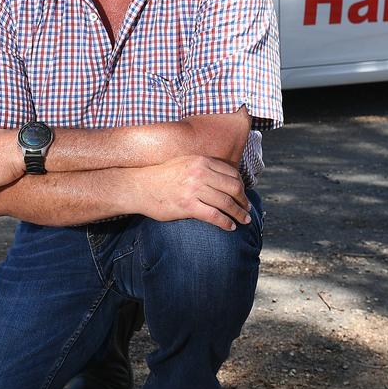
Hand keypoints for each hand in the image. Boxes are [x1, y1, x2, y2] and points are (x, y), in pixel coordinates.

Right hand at [133, 155, 250, 231]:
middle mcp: (200, 173)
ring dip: (239, 213)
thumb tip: (223, 178)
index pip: (231, 173)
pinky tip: (230, 227)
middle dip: (244, 200)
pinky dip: (225, 223)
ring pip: (226, 203)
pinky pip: (214, 216)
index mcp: (201, 161)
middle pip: (233, 187)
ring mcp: (194, 189)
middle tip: (247, 209)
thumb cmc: (162, 176)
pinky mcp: (188, 206)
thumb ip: (203, 167)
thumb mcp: (185, 163)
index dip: (241, 185)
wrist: (139, 186)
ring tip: (244, 220)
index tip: (243, 194)